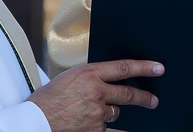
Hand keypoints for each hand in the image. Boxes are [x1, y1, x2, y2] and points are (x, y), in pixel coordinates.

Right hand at [27, 59, 163, 131]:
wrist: (34, 122)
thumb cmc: (48, 98)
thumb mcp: (71, 78)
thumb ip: (92, 77)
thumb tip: (111, 79)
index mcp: (90, 73)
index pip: (124, 67)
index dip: (145, 67)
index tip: (159, 68)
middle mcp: (96, 92)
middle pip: (128, 93)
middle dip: (144, 97)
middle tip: (153, 100)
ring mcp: (97, 113)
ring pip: (114, 112)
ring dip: (108, 112)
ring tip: (88, 112)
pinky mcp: (95, 130)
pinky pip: (104, 127)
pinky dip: (97, 125)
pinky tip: (82, 122)